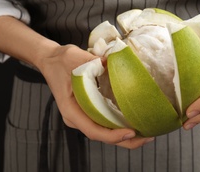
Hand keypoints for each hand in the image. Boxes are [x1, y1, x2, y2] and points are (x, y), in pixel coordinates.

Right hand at [38, 44, 153, 148]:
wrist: (51, 60)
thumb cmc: (61, 60)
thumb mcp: (75, 58)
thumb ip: (93, 62)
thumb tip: (113, 63)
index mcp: (71, 109)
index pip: (93, 130)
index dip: (113, 135)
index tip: (131, 132)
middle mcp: (76, 117)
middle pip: (102, 136)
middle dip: (126, 141)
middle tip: (148, 137)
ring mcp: (82, 116)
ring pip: (105, 132)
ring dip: (125, 136)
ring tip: (147, 132)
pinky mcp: (88, 111)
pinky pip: (105, 123)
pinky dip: (120, 125)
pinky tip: (135, 122)